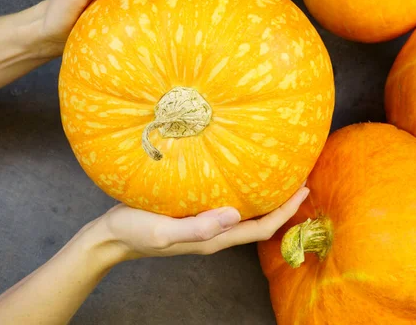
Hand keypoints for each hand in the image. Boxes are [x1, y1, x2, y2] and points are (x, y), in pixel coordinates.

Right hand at [100, 185, 309, 260]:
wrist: (111, 236)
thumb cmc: (134, 231)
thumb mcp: (163, 231)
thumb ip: (199, 227)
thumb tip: (235, 215)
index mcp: (213, 239)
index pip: (261, 229)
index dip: (286, 212)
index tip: (304, 190)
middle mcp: (216, 233)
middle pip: (260, 223)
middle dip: (283, 204)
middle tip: (300, 178)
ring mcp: (207, 225)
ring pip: (248, 215)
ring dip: (267, 199)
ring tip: (280, 176)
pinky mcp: (197, 216)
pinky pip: (231, 206)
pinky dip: (247, 194)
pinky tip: (245, 177)